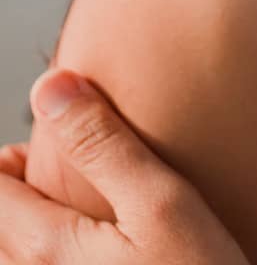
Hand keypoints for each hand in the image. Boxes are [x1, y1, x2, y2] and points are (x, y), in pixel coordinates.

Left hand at [0, 70, 250, 263]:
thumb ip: (103, 144)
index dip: (8, 162)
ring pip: (9, 258)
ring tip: (62, 221)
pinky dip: (38, 260)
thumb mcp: (164, 202)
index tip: (38, 153)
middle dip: (14, 197)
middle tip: (50, 180)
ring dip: (22, 235)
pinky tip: (80, 258)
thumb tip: (52, 87)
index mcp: (46, 248)